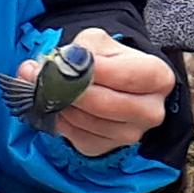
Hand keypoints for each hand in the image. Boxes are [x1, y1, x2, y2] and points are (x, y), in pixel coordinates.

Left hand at [36, 28, 175, 157]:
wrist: (116, 84)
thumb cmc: (111, 61)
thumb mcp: (99, 44)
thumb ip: (73, 51)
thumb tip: (35, 69)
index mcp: (158, 78)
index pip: (124, 76)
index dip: (91, 70)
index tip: (64, 61)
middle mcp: (151, 111)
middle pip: (104, 104)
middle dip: (69, 90)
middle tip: (45, 77)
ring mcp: (131, 134)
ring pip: (87, 122)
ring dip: (62, 105)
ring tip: (51, 89)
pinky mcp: (107, 148)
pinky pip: (77, 137)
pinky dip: (62, 121)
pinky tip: (60, 106)